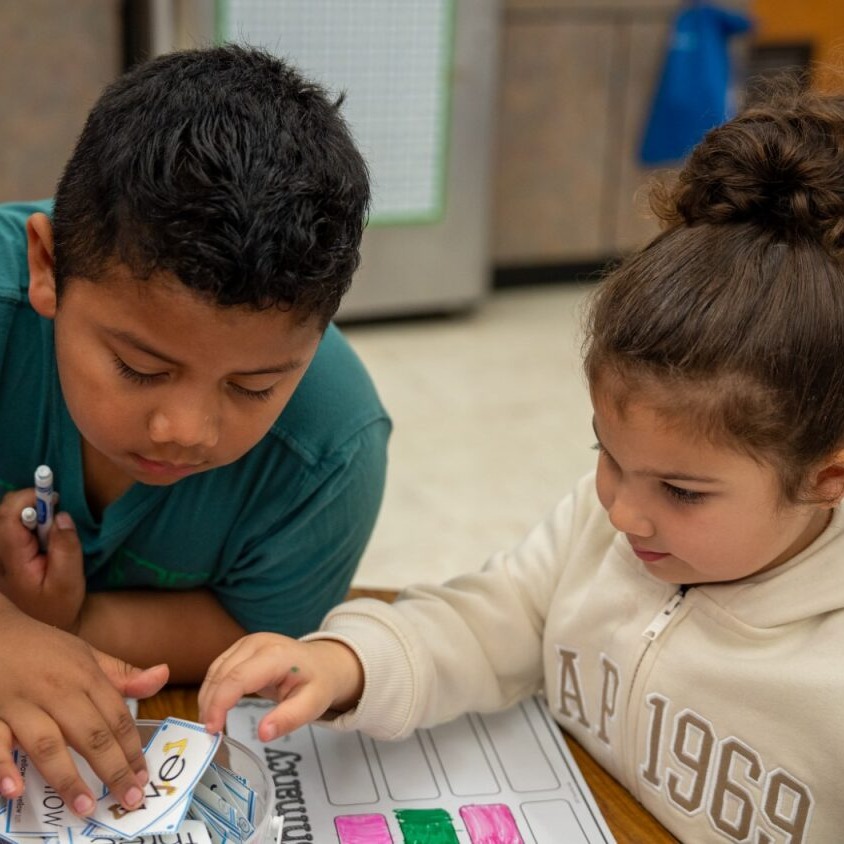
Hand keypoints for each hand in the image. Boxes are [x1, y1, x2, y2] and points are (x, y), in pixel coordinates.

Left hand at [0, 489, 84, 630]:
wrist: (45, 626)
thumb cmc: (59, 605)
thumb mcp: (69, 580)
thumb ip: (66, 546)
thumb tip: (61, 516)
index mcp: (12, 559)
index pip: (9, 517)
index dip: (28, 499)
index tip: (54, 497)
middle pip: (2, 512)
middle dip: (28, 501)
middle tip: (54, 505)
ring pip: (3, 517)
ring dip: (26, 509)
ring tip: (49, 519)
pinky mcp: (4, 554)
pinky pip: (7, 526)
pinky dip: (23, 518)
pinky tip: (39, 527)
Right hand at [0, 596, 168, 813]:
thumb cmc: (43, 648)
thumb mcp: (86, 654)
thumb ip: (121, 674)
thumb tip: (163, 675)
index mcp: (85, 676)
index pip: (116, 717)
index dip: (132, 748)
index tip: (144, 777)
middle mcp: (58, 691)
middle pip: (90, 734)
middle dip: (113, 769)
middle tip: (130, 800)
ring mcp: (22, 703)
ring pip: (48, 744)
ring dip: (67, 777)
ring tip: (86, 806)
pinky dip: (3, 766)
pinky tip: (14, 790)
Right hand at [198, 633, 363, 739]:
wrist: (324, 663)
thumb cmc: (319, 683)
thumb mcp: (313, 705)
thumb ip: (288, 719)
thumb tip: (263, 734)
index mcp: (275, 655)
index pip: (237, 678)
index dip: (220, 703)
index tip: (212, 729)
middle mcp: (258, 643)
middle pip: (222, 673)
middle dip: (210, 704)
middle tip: (208, 733)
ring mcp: (248, 642)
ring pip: (216, 670)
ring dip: (208, 697)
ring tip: (209, 724)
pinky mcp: (242, 648)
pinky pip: (219, 668)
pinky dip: (213, 689)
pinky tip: (213, 708)